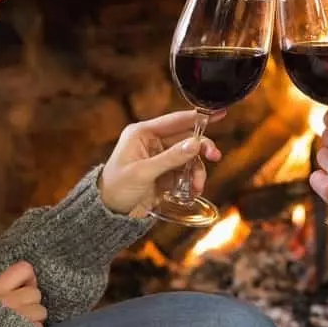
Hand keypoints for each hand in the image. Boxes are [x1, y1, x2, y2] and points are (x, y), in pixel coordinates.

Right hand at [0, 261, 46, 326]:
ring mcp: (22, 318)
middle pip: (35, 292)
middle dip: (30, 302)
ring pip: (42, 311)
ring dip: (33, 319)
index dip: (27, 278)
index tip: (23, 287)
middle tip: (18, 312)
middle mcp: (10, 302)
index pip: (24, 269)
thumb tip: (19, 280)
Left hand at [98, 109, 224, 215]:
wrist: (108, 213)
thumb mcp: (143, 173)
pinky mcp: (164, 171)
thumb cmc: (117, 188)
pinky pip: (185, 171)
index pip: (175, 121)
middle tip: (214, 157)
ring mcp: (160, 156)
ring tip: (196, 186)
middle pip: (186, 139)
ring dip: (196, 170)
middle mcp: (152, 141)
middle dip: (201, 150)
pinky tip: (190, 191)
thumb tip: (195, 144)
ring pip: (189, 157)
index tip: (219, 113)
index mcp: (142, 133)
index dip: (197, 117)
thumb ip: (170, 158)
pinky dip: (191, 180)